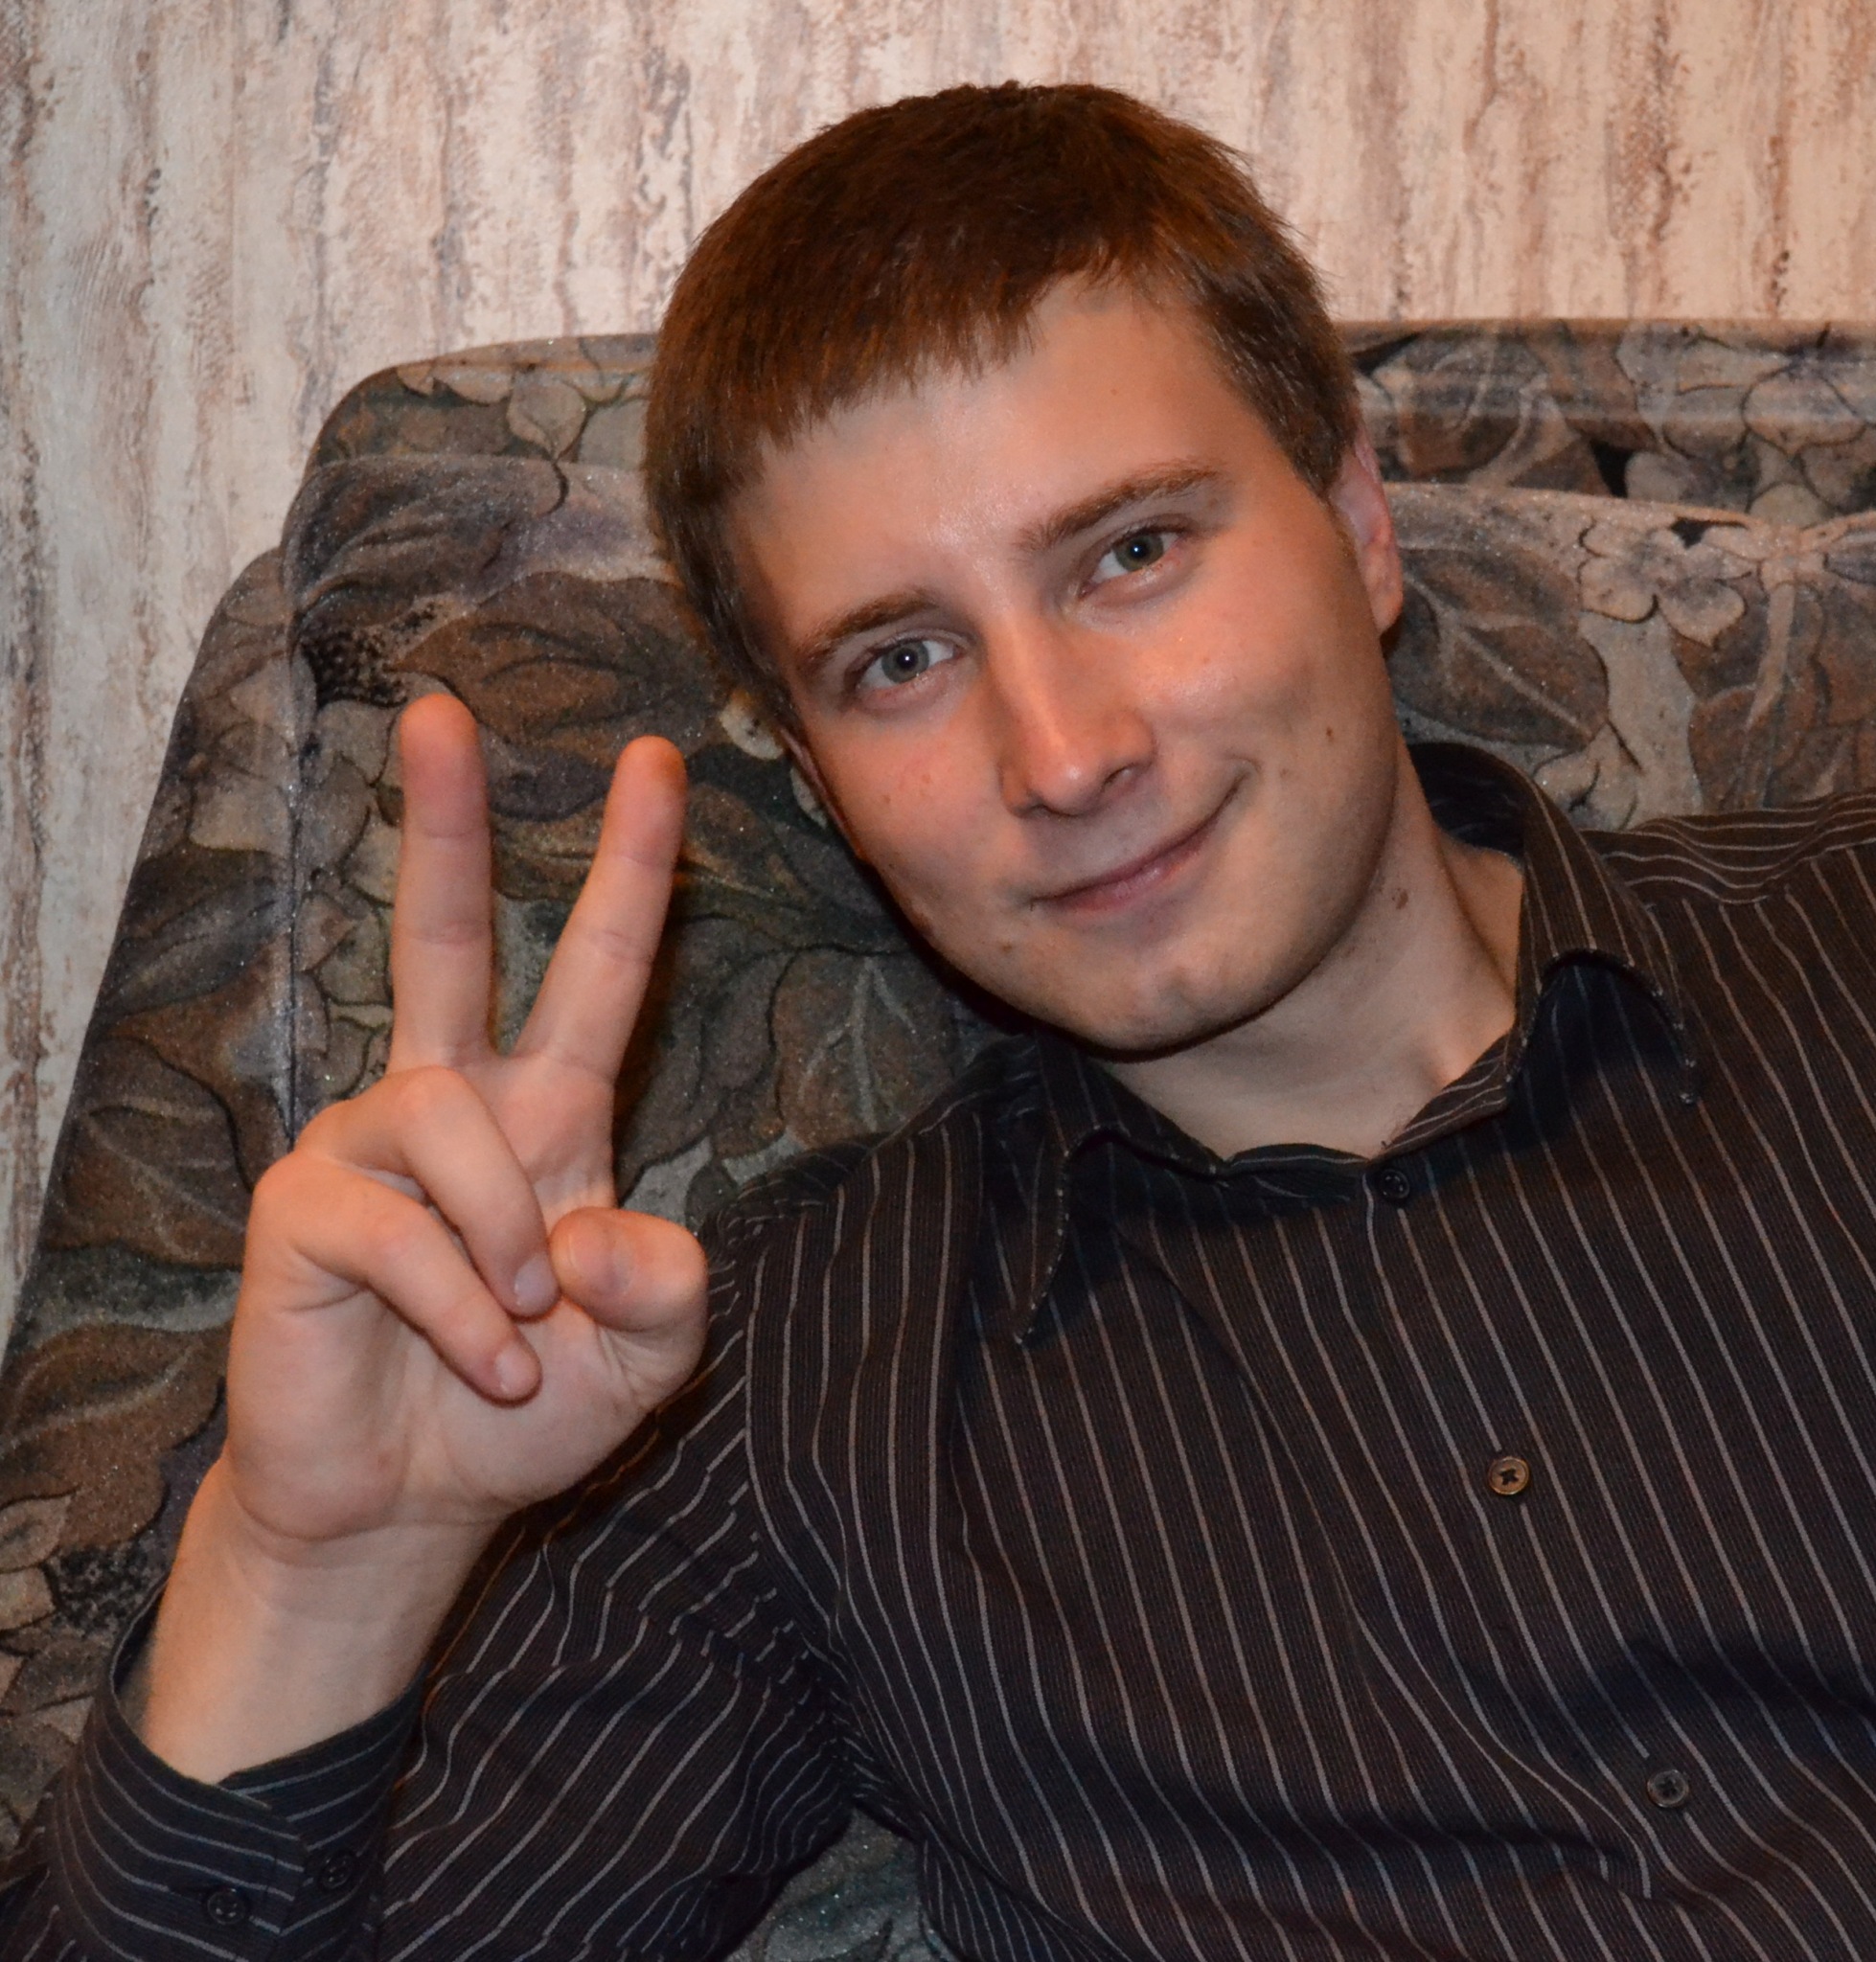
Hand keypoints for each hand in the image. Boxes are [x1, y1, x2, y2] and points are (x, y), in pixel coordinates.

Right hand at [140, 695, 704, 1777]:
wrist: (412, 1502)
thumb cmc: (531, 1407)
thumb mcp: (650, 1350)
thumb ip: (665, 1283)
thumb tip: (583, 1225)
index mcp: (545, 1115)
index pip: (596, 973)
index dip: (631, 872)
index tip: (661, 765)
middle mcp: (450, 1107)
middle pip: (443, 938)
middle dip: (444, 824)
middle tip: (438, 712)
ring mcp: (365, 1150)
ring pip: (446, 1122)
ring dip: (508, 1241)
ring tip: (526, 1329)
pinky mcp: (302, 1213)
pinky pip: (399, 1230)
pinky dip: (464, 1309)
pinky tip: (487, 1365)